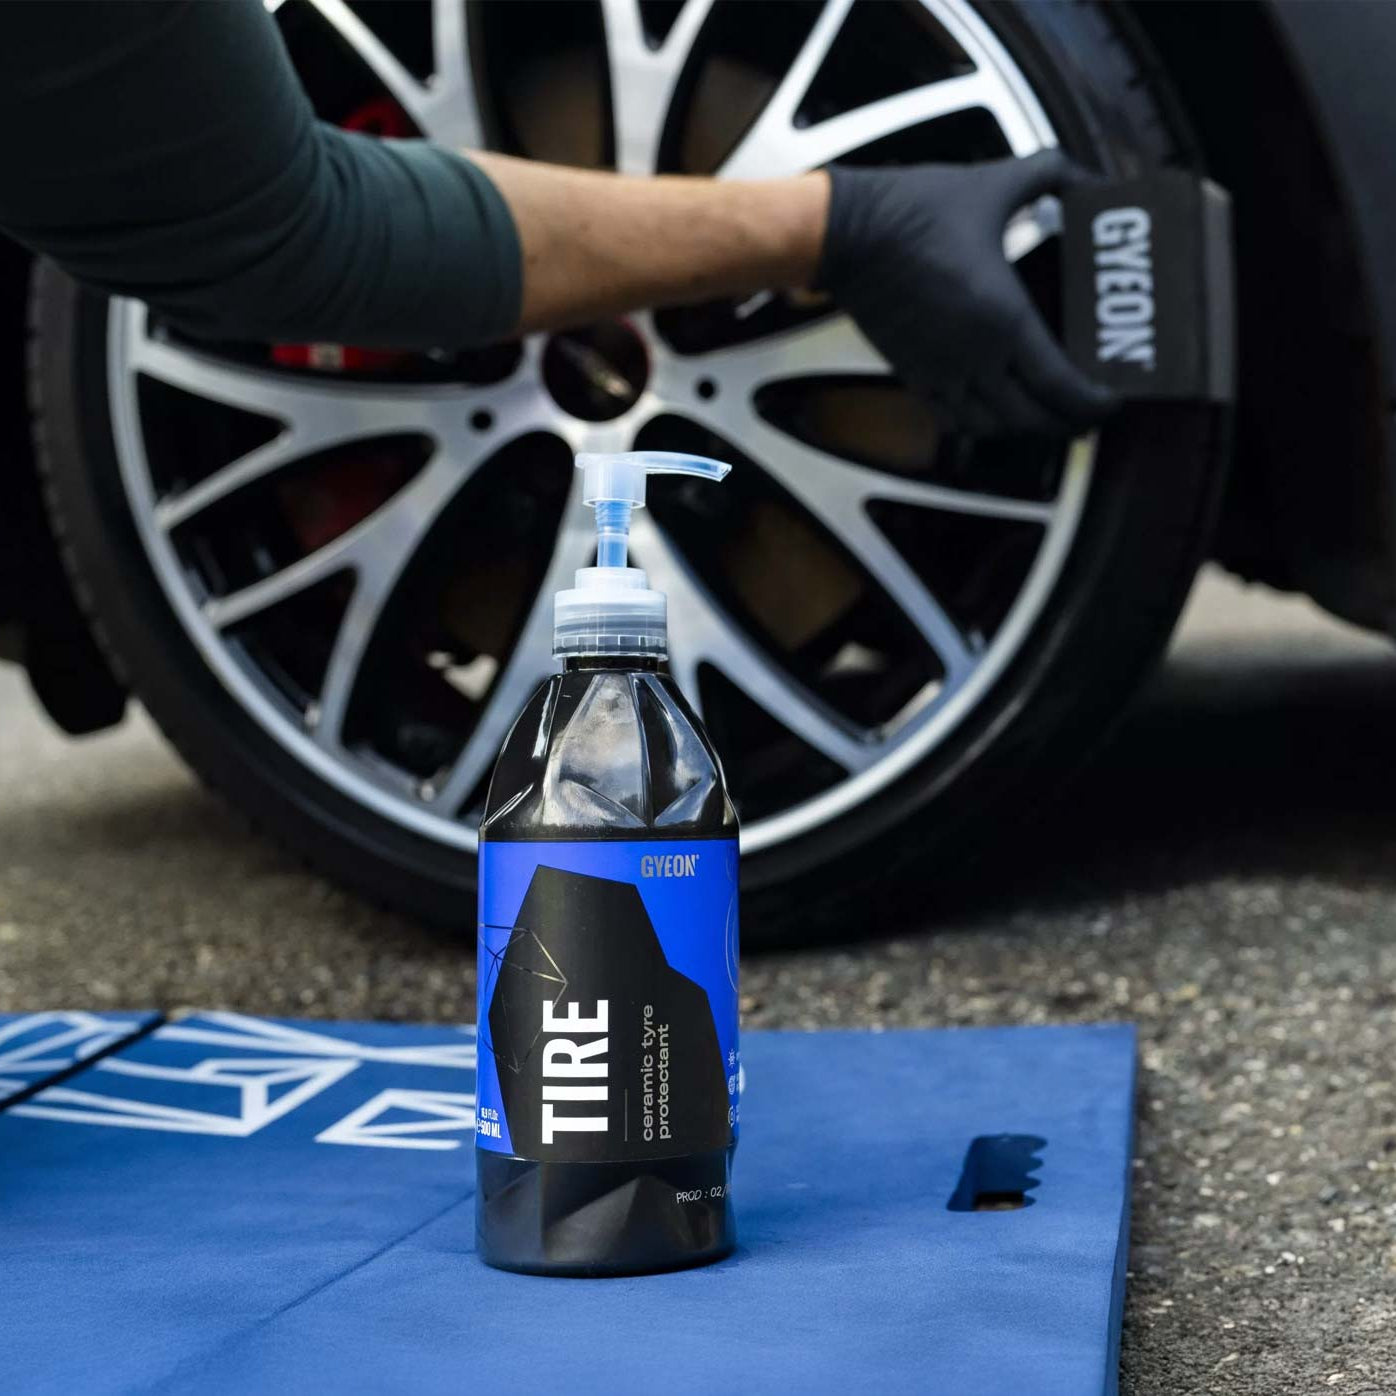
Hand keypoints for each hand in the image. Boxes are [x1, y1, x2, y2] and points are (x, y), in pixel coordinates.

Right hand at [816, 151, 1119, 437]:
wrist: (848, 234)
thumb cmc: (914, 211)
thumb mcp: (994, 182)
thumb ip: (1052, 174)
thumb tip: (1091, 180)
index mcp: (1002, 318)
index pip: (1060, 386)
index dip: (1093, 402)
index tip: (1112, 399)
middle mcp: (973, 357)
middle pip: (1032, 418)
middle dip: (1069, 423)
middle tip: (1090, 413)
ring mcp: (940, 372)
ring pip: (994, 428)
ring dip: (1027, 429)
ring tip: (1049, 417)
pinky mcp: (913, 374)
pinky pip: (954, 420)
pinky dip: (983, 426)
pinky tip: (996, 413)